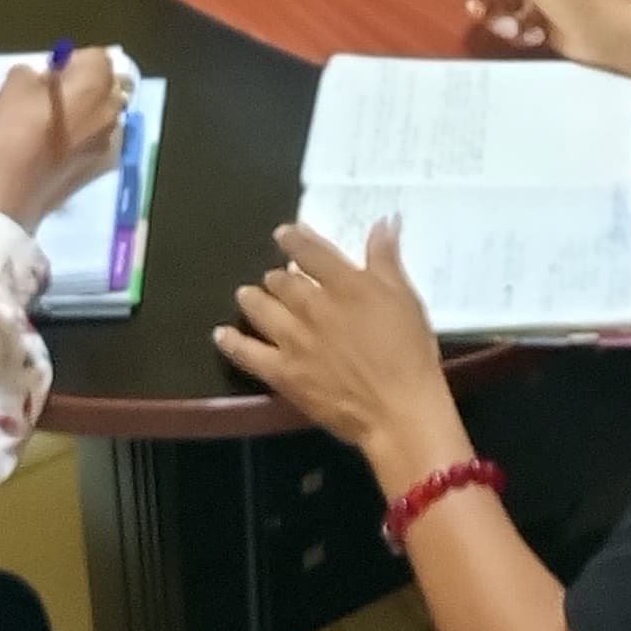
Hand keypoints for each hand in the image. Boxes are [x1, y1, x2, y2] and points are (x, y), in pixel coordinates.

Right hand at [0, 48, 125, 224]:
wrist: (15, 188)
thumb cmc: (16, 128)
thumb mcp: (14, 84)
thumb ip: (33, 72)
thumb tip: (44, 80)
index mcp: (96, 82)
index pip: (97, 57)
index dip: (73, 62)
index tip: (52, 75)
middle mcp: (112, 108)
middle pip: (106, 85)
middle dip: (85, 85)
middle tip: (54, 97)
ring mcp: (110, 139)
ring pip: (104, 114)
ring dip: (87, 112)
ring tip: (56, 124)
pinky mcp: (102, 164)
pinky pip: (97, 138)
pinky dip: (85, 137)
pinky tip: (60, 146)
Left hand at [217, 220, 464, 478]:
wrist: (397, 409)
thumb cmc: (409, 353)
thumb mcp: (405, 299)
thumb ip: (387, 260)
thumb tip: (383, 222)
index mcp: (344, 285)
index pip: (311, 252)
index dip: (295, 239)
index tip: (284, 233)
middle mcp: (313, 306)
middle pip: (283, 281)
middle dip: (278, 276)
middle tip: (276, 276)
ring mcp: (293, 340)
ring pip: (262, 309)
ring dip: (253, 298)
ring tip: (247, 294)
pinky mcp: (283, 373)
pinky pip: (248, 353)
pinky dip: (232, 342)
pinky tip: (220, 335)